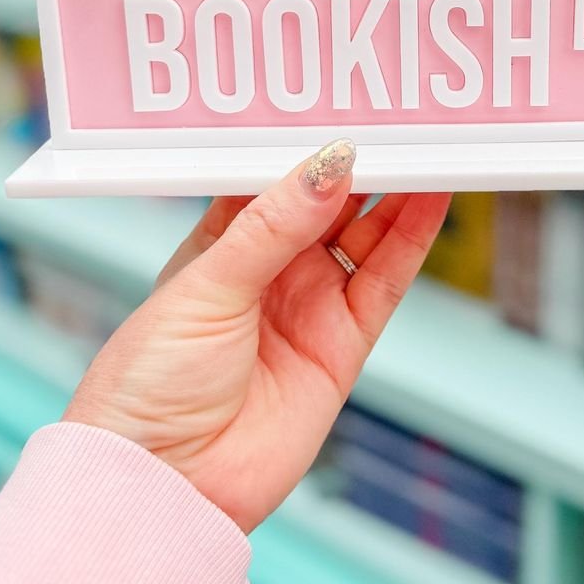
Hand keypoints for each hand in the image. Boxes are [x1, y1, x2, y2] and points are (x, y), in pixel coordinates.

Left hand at [66, 140, 450, 531]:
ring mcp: (308, 307)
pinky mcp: (342, 347)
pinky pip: (385, 282)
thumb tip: (332, 163)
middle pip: (329, 200)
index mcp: (218, 244)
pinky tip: (433, 197)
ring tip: (432, 143)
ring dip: (398, 191)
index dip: (309, 139)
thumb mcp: (207, 287)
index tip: (345, 97)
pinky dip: (412, 239)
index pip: (274, 175)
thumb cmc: (149, 385)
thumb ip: (275, 226)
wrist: (164, 486)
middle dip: (364, 158)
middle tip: (404, 111)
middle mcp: (267, 271)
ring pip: (366, 234)